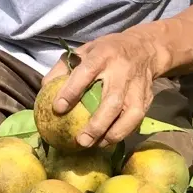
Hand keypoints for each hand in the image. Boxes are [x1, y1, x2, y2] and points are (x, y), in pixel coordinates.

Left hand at [41, 28, 166, 147]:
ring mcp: (137, 86)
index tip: (57, 108)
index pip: (86, 72)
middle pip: (112, 100)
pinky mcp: (147, 98)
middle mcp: (122, 70)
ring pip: (130, 113)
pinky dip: (124, 132)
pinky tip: (109, 140)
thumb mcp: (84, 50)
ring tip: (97, 145)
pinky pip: (137, 119)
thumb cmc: (107, 51)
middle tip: (81, 141)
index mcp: (103, 55)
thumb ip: (63, 68)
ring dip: (113, 133)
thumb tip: (44, 90)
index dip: (71, 91)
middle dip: (97, 124)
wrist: (145, 48)